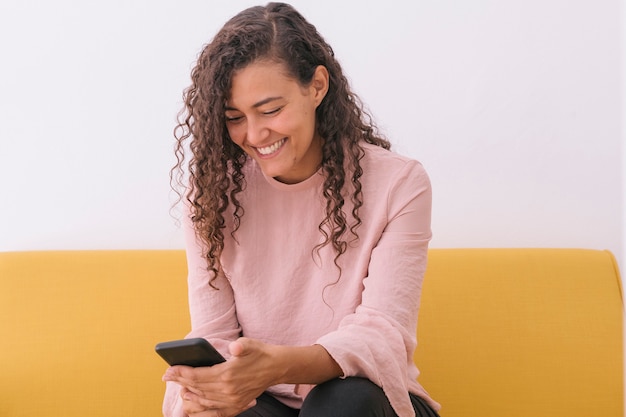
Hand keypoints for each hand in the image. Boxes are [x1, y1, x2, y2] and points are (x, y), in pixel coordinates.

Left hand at [163, 338, 278, 416]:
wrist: (276, 367)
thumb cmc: (260, 353)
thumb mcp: (250, 344)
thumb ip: (241, 346)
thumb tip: (235, 347)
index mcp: (228, 374)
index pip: (197, 375)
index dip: (181, 373)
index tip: (168, 370)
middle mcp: (228, 390)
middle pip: (197, 388)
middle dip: (181, 381)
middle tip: (168, 376)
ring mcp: (232, 401)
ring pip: (203, 401)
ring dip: (189, 395)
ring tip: (180, 389)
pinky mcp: (236, 406)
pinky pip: (214, 413)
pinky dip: (202, 410)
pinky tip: (194, 405)